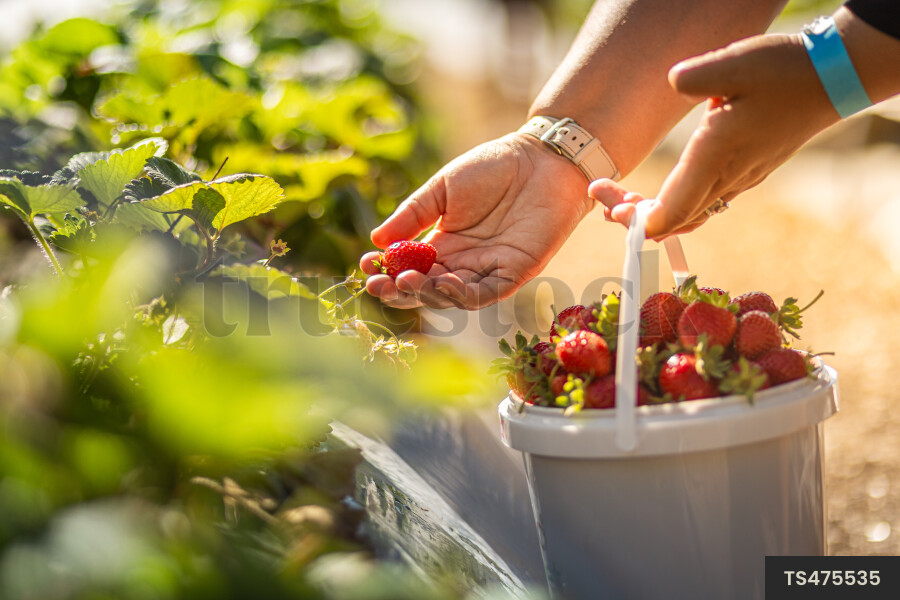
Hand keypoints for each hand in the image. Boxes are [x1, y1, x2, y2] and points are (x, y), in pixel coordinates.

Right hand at [360, 134, 593, 308]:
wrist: (541, 156)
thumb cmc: (493, 166)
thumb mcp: (443, 188)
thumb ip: (413, 214)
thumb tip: (376, 239)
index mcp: (444, 244)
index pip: (410, 269)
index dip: (388, 273)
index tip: (365, 268)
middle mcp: (464, 263)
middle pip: (427, 289)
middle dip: (400, 291)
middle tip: (377, 285)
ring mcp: (489, 270)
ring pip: (453, 297)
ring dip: (427, 294)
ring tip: (405, 281)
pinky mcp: (516, 271)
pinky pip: (487, 293)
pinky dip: (463, 295)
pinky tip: (442, 284)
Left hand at [590, 33, 839, 238]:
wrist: (833, 79)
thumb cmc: (785, 70)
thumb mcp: (739, 63)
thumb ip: (700, 75)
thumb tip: (675, 82)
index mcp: (718, 157)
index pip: (670, 211)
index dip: (634, 219)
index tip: (603, 199)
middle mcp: (728, 178)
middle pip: (674, 219)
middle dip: (632, 216)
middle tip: (601, 200)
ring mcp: (739, 179)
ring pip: (690, 214)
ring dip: (654, 214)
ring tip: (620, 203)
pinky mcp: (746, 173)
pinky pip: (705, 203)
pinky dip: (676, 206)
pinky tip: (659, 194)